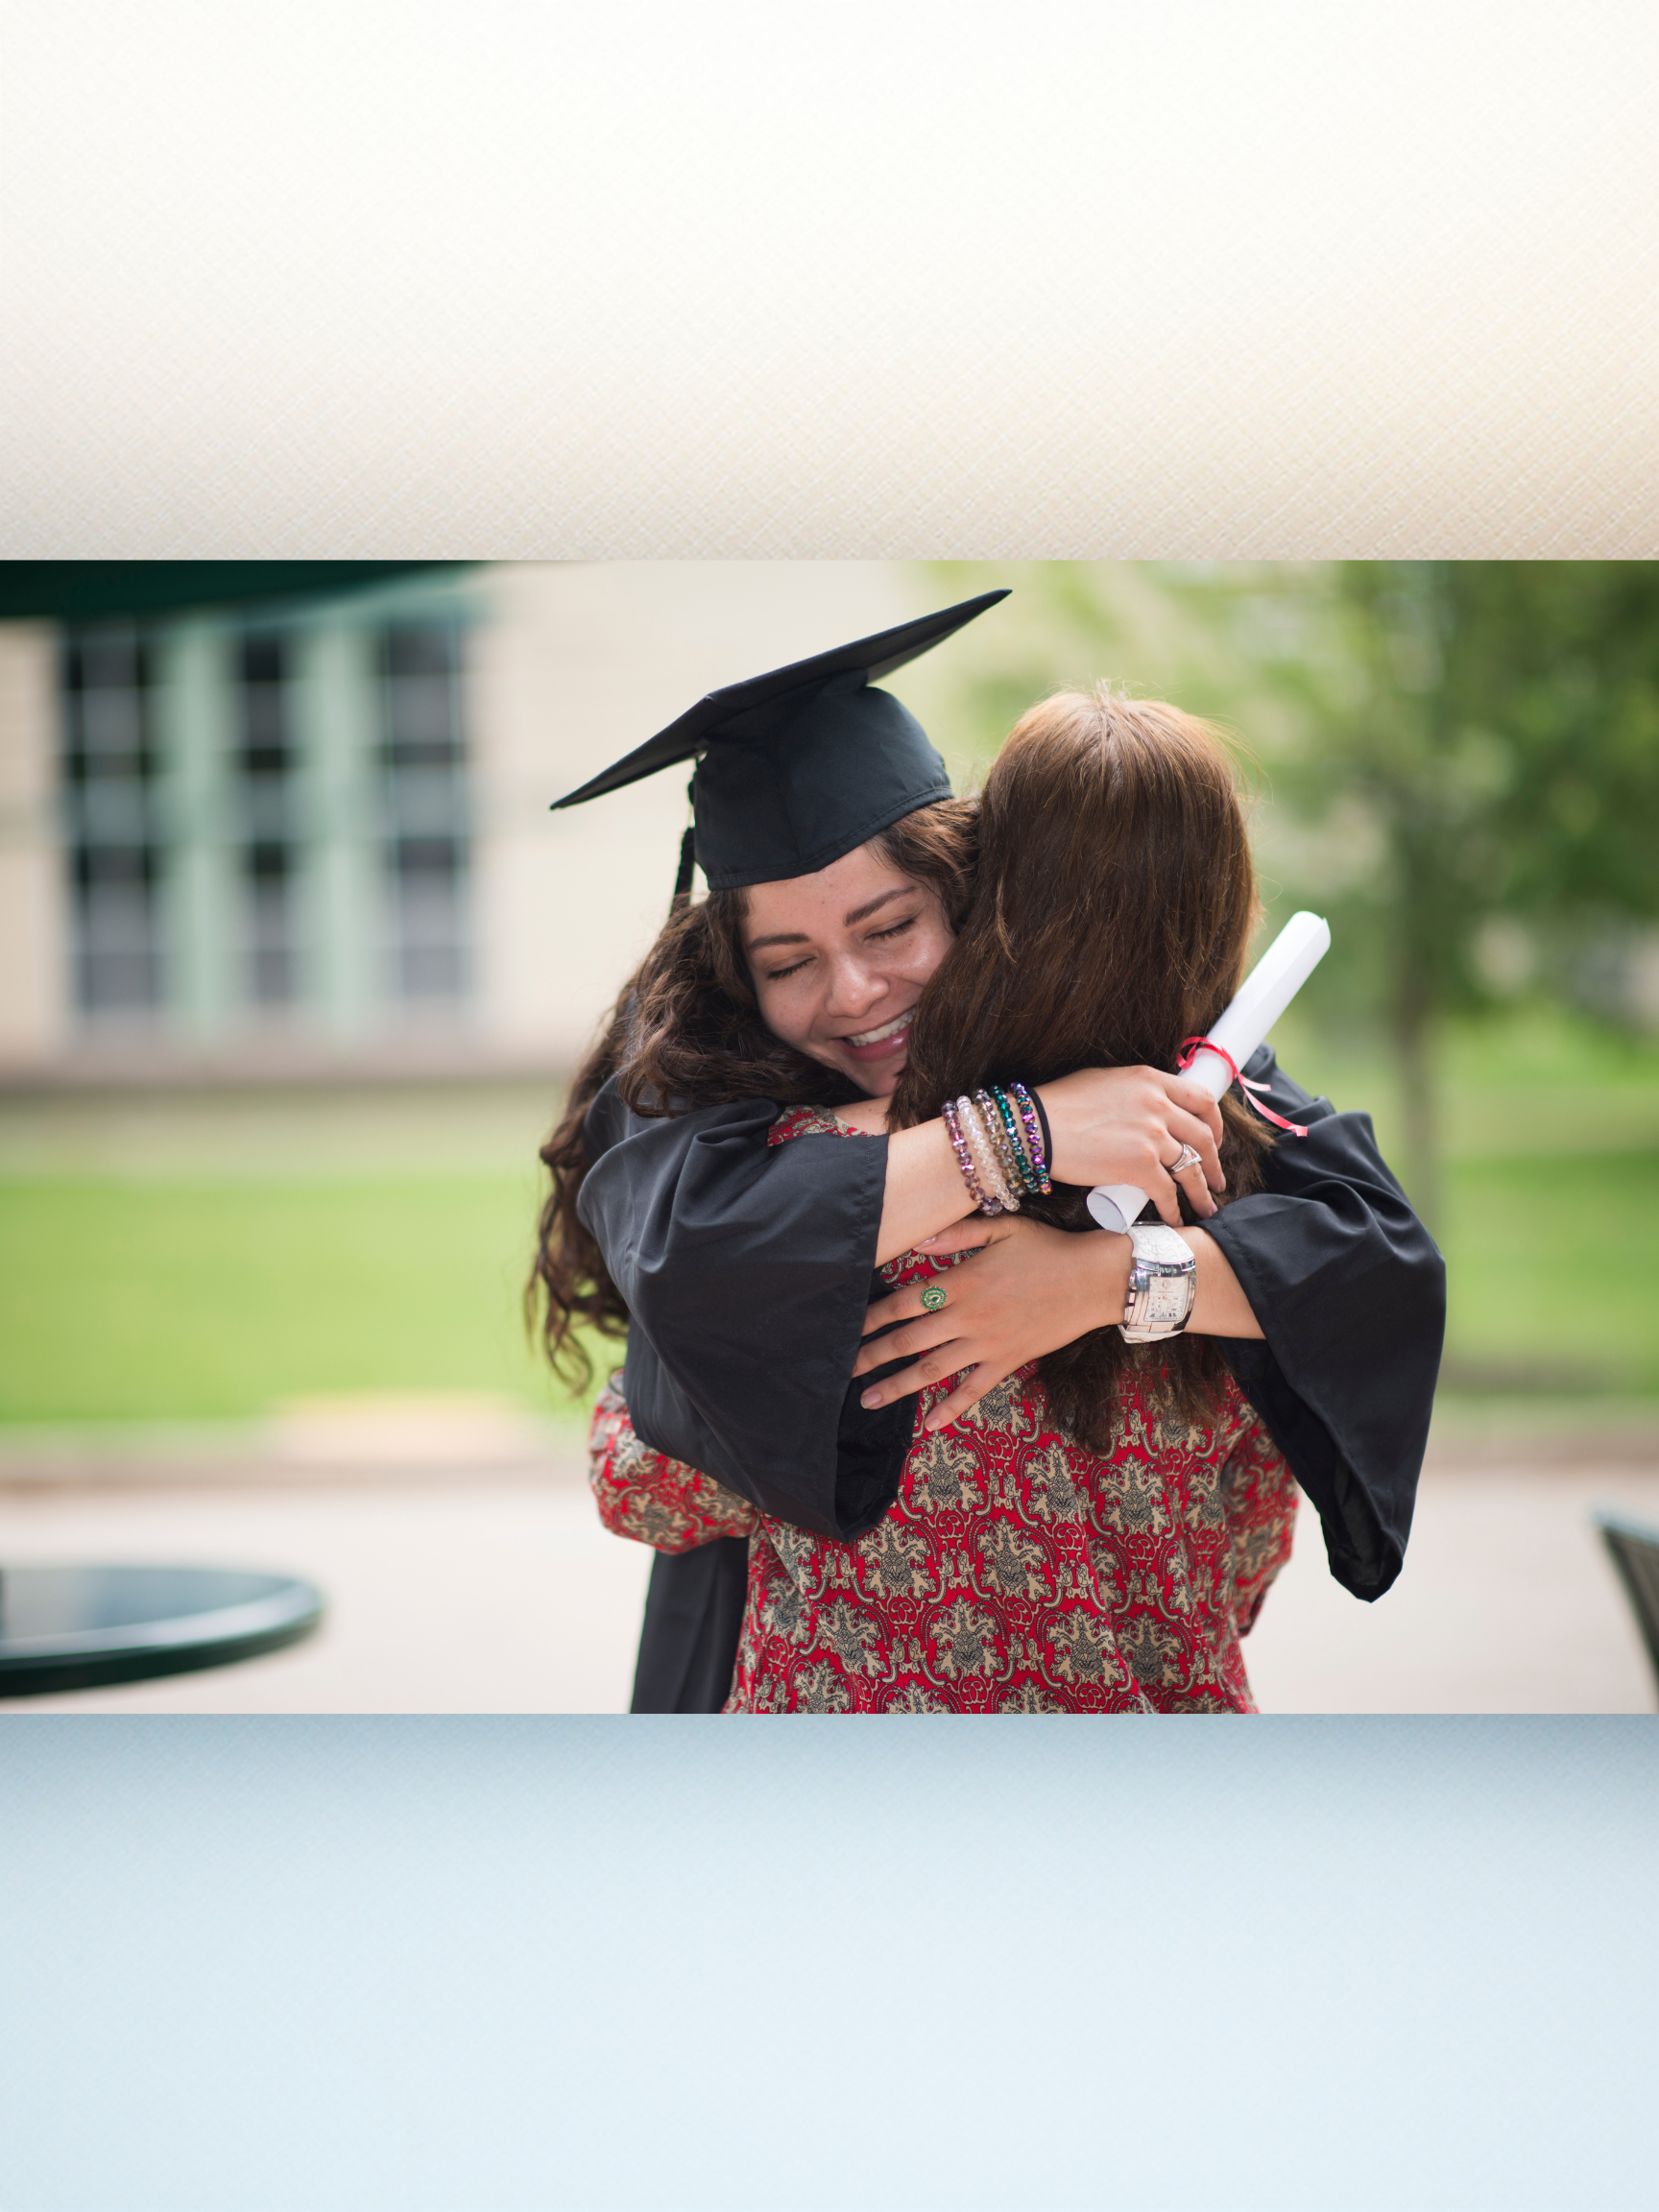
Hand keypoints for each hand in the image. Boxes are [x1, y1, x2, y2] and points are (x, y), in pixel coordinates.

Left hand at [852, 1213, 1130, 1431]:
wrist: (1095, 1278)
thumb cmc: (1048, 1248)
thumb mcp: (1003, 1227)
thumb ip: (957, 1235)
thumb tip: (918, 1241)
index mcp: (961, 1282)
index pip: (903, 1303)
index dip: (871, 1317)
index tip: (846, 1328)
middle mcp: (968, 1316)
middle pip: (909, 1341)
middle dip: (872, 1356)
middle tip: (842, 1370)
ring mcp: (988, 1343)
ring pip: (933, 1370)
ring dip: (898, 1386)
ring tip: (869, 1400)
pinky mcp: (1008, 1361)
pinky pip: (974, 1391)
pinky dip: (951, 1409)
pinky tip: (929, 1425)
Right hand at [1037, 1066, 1223, 1225]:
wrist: (1035, 1128)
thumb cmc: (1059, 1105)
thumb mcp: (1104, 1081)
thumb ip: (1134, 1091)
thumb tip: (1147, 1106)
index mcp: (1151, 1080)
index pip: (1202, 1099)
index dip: (1214, 1124)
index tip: (1213, 1141)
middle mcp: (1158, 1105)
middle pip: (1203, 1138)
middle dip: (1214, 1163)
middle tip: (1215, 1180)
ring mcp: (1152, 1137)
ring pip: (1191, 1169)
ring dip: (1202, 1192)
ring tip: (1205, 1206)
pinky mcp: (1140, 1167)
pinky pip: (1168, 1193)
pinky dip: (1175, 1210)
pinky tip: (1175, 1218)